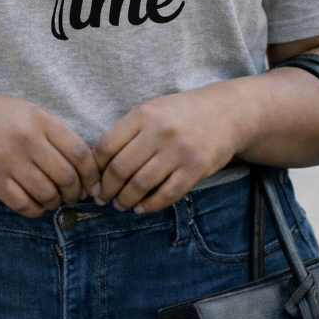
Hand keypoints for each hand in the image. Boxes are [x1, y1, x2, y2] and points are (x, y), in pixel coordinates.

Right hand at [0, 89, 100, 217]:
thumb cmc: (1, 117)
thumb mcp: (32, 113)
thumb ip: (58, 136)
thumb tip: (86, 175)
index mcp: (41, 119)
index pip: (80, 152)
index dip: (92, 174)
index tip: (93, 185)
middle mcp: (26, 139)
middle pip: (66, 177)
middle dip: (75, 193)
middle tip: (73, 195)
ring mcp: (8, 160)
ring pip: (47, 194)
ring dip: (56, 202)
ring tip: (54, 198)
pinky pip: (24, 205)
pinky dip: (36, 210)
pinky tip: (36, 203)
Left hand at [92, 82, 248, 213]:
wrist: (226, 112)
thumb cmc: (181, 114)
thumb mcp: (152, 111)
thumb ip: (127, 132)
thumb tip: (98, 165)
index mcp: (143, 113)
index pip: (106, 146)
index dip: (94, 169)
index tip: (91, 182)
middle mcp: (159, 131)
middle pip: (120, 168)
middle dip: (106, 190)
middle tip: (102, 199)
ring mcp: (179, 149)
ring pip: (140, 184)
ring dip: (125, 200)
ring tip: (120, 205)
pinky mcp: (196, 167)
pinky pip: (167, 194)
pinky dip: (149, 206)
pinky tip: (141, 208)